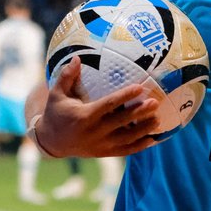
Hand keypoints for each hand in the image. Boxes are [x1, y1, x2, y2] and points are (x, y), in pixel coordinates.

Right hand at [34, 56, 161, 157]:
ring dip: (143, 130)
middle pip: (121, 122)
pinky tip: (153, 139)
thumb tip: (76, 57)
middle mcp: (94, 132)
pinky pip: (124, 151)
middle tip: (155, 102)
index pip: (108, 105)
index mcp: (84, 116)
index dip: (124, 96)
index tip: (140, 87)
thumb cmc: (57, 113)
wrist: (52, 142)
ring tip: (158, 120)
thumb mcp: (57, 95)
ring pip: (126, 138)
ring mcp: (100, 145)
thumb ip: (67, 77)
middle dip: (139, 113)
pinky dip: (139, 146)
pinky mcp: (104, 153)